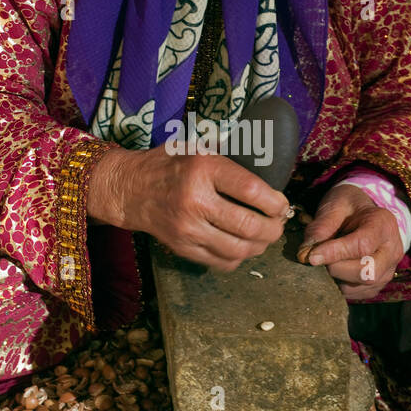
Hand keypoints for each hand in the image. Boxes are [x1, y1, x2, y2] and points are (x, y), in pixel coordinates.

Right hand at [87, 144, 288, 271]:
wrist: (129, 189)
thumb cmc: (169, 164)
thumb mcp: (198, 148)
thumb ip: (230, 156)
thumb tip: (271, 163)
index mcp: (203, 168)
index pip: (251, 189)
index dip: (275, 202)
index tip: (281, 204)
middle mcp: (195, 200)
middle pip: (249, 225)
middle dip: (273, 229)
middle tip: (278, 224)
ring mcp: (187, 228)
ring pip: (238, 249)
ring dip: (260, 246)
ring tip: (264, 237)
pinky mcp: (181, 247)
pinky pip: (221, 262)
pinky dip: (238, 258)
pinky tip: (243, 247)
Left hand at [298, 182, 403, 300]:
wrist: (364, 213)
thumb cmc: (348, 207)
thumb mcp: (335, 205)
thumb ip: (322, 225)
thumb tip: (307, 251)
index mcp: (383, 224)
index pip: (363, 245)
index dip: (335, 253)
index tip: (311, 257)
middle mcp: (392, 249)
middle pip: (367, 272)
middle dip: (337, 269)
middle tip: (319, 257)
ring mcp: (389, 268)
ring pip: (362, 286)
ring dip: (337, 278)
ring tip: (327, 261)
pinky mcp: (380, 283)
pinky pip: (358, 293)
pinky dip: (341, 285)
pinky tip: (335, 269)